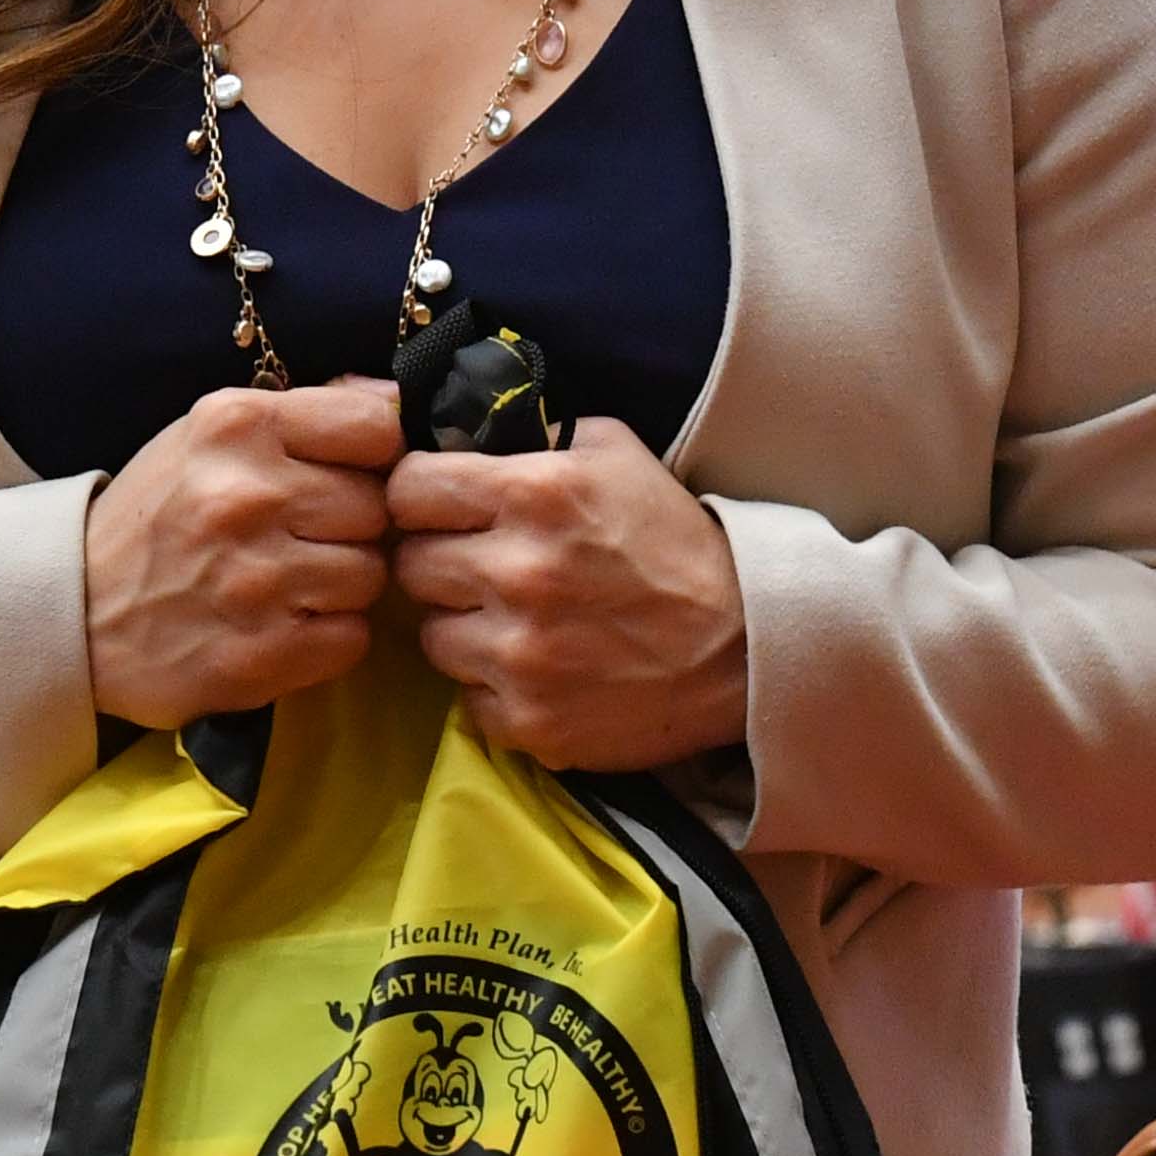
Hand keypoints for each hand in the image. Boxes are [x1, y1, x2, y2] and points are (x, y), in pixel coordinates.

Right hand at [84, 379, 400, 727]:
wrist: (72, 613)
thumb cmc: (157, 516)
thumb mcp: (210, 438)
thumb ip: (302, 416)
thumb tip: (399, 400)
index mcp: (236, 426)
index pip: (375, 430)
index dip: (372, 458)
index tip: (343, 476)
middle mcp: (247, 496)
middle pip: (376, 509)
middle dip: (349, 527)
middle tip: (301, 540)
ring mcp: (255, 580)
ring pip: (370, 576)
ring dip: (340, 586)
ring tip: (288, 586)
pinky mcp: (259, 654)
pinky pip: (351, 638)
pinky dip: (327, 638)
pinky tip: (282, 627)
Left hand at [389, 423, 749, 771]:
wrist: (746, 647)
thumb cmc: (675, 542)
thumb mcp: (614, 455)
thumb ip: (531, 439)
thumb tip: (456, 434)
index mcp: (535, 495)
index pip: (409, 488)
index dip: (422, 496)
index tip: (442, 508)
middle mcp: (518, 574)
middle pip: (410, 565)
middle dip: (441, 562)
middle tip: (484, 567)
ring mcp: (520, 655)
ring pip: (431, 636)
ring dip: (463, 628)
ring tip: (516, 621)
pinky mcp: (529, 721)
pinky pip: (468, 699)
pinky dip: (494, 686)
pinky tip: (540, 669)